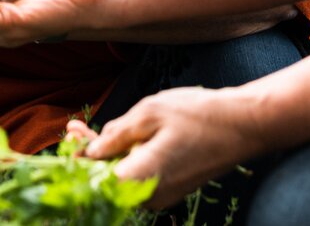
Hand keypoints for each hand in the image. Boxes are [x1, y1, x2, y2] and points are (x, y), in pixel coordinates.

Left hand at [77, 87, 258, 208]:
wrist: (243, 125)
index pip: (94, 181)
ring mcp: (161, 196)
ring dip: (105, 155)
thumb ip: (116, 134)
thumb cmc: (198, 115)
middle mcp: (150, 196)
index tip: (66, 140)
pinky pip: (138, 176)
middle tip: (72, 128)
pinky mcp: (170, 189)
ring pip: (122, 177)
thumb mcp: (150, 113)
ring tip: (88, 130)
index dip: (76, 162)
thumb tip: (91, 152)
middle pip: (106, 180)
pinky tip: (122, 138)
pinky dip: (125, 158)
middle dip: (87, 155)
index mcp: (141, 178)